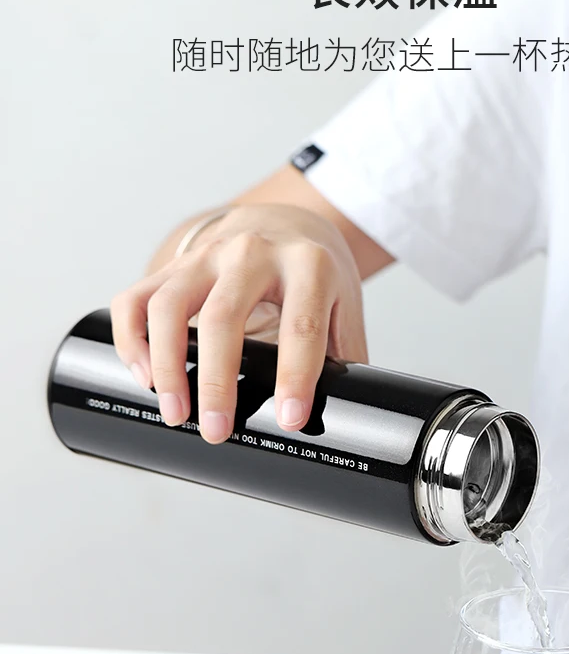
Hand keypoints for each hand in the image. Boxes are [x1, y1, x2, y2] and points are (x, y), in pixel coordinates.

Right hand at [111, 203, 367, 441]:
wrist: (285, 222)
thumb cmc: (316, 274)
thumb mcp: (344, 306)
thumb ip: (345, 357)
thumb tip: (351, 417)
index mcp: (308, 265)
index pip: (301, 324)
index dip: (295, 376)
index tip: (289, 419)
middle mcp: (253, 253)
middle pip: (224, 317)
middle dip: (217, 381)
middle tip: (216, 431)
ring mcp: (207, 256)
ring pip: (169, 306)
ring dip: (167, 365)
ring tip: (176, 412)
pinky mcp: (173, 265)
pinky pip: (136, 299)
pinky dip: (133, 339)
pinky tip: (144, 375)